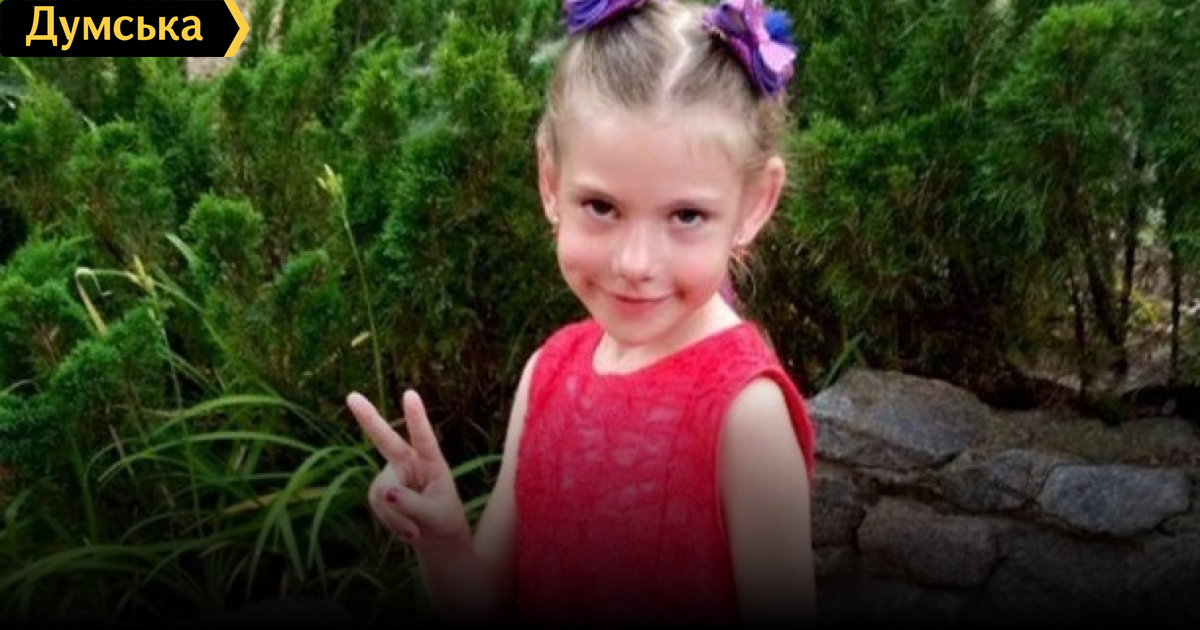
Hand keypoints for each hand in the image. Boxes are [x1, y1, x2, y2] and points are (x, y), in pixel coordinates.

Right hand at [348, 389, 470, 547]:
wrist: (435, 534)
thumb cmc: (442, 518)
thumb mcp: (436, 515)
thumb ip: (412, 504)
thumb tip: (385, 494)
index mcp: (431, 461)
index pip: (424, 438)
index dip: (416, 418)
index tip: (409, 394)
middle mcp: (409, 462)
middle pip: (386, 440)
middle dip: (368, 418)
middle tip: (352, 396)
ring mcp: (391, 474)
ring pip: (382, 492)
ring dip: (395, 516)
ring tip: (414, 531)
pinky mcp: (380, 489)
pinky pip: (377, 505)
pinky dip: (391, 522)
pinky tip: (406, 530)